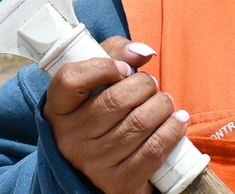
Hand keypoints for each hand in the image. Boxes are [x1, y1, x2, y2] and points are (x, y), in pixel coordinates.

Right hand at [43, 37, 186, 193]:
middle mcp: (70, 138)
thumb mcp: (99, 80)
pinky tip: (177, 121)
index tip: (123, 68)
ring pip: (140, 122)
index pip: (71, 79)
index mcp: (58, 110)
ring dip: (162, 106)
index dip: (102, 66)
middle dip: (145, 85)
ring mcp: (93, 162)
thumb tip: (143, 53)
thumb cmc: (102, 112)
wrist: (104, 168)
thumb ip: (115, 54)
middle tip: (151, 87)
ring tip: (164, 103)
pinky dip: (172, 130)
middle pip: (116, 99)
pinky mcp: (118, 182)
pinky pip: (154, 150)